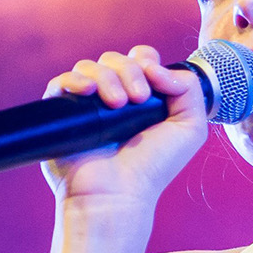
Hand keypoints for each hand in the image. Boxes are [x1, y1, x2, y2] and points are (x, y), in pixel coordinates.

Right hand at [42, 45, 208, 206]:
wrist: (118, 194)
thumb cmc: (153, 168)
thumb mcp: (190, 128)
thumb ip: (189, 90)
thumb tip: (160, 68)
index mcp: (141, 98)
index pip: (140, 59)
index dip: (146, 60)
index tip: (152, 82)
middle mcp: (113, 97)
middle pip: (116, 59)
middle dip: (129, 71)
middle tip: (137, 99)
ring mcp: (87, 105)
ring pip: (90, 67)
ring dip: (107, 78)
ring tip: (117, 105)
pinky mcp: (61, 114)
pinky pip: (61, 81)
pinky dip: (74, 80)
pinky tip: (87, 92)